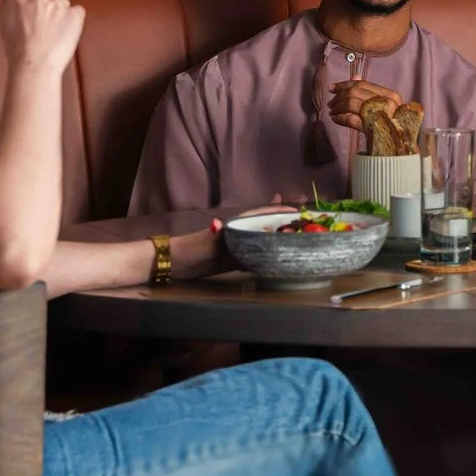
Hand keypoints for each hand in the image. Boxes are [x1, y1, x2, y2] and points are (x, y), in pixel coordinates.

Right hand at [0, 0, 83, 77]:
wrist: (34, 64)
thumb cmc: (18, 50)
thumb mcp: (4, 24)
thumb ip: (7, 6)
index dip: (30, 7)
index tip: (32, 16)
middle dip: (45, 10)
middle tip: (42, 29)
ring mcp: (58, 4)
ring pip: (61, 4)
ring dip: (60, 15)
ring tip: (53, 34)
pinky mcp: (74, 13)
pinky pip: (77, 12)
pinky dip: (75, 20)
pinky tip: (66, 33)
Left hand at [174, 207, 292, 278]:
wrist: (171, 263)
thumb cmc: (187, 248)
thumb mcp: (203, 242)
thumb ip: (216, 236)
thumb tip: (229, 226)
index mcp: (232, 226)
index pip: (259, 215)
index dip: (276, 211)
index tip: (296, 211)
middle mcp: (237, 235)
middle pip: (264, 229)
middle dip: (282, 226)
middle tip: (305, 228)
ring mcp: (235, 249)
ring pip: (260, 244)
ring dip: (276, 243)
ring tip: (296, 244)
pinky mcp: (230, 263)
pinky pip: (252, 260)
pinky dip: (264, 260)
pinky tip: (276, 264)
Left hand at [329, 79, 404, 130]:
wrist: (400, 147)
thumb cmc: (392, 124)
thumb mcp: (384, 105)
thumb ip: (369, 90)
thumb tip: (354, 76)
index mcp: (391, 95)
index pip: (363, 84)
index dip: (344, 84)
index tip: (331, 88)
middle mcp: (387, 103)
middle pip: (354, 93)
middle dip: (339, 97)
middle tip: (331, 103)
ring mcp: (380, 115)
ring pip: (351, 104)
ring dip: (338, 107)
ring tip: (332, 112)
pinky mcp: (372, 128)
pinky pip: (350, 119)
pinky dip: (340, 118)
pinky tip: (335, 119)